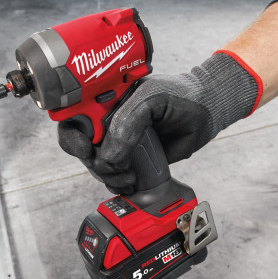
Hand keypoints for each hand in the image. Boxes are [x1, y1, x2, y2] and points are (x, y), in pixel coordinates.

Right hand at [58, 51, 261, 194]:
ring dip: (104, 175)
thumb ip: (126, 124)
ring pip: (94, 163)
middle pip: (78, 143)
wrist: (206, 111)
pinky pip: (111, 175)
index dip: (71, 133)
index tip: (85, 148)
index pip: (72, 114)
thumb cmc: (179, 95)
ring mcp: (117, 141)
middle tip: (104, 166)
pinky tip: (129, 182)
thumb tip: (107, 156)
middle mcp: (106, 119)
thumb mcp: (150, 99)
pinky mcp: (131, 159)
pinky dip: (115, 183)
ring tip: (126, 177)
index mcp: (105, 99)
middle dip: (87, 159)